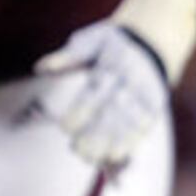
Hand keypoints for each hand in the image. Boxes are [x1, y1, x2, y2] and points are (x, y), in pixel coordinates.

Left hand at [31, 18, 170, 174]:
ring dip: (113, 143)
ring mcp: (145, 95)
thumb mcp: (92, 41)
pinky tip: (117, 160)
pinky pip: (143, 128)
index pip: (96, 91)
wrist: (156, 35)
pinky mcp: (155, 106)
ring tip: (95, 160)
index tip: (66, 128)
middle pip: (114, 110)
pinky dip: (131, 145)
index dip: (82, 110)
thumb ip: (67, 57)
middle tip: (79, 151)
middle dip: (98, 133)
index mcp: (112, 64)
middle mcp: (131, 81)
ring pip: (129, 123)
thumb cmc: (113, 42)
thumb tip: (39, 68)